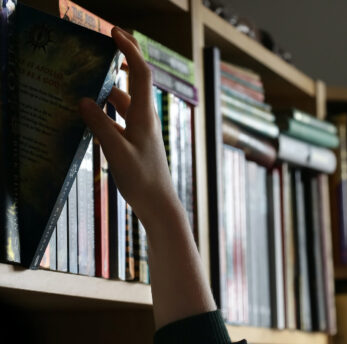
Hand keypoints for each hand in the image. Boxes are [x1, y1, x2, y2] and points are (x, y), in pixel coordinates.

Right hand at [79, 27, 177, 225]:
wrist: (159, 204)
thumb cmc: (143, 180)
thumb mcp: (117, 152)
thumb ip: (101, 126)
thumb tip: (84, 100)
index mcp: (144, 115)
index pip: (140, 72)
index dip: (129, 49)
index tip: (113, 32)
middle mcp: (145, 119)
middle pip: (132, 84)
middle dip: (117, 66)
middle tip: (95, 57)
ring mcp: (141, 131)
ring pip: (124, 104)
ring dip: (108, 94)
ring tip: (85, 88)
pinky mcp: (136, 142)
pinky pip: (120, 121)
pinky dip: (107, 115)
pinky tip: (92, 119)